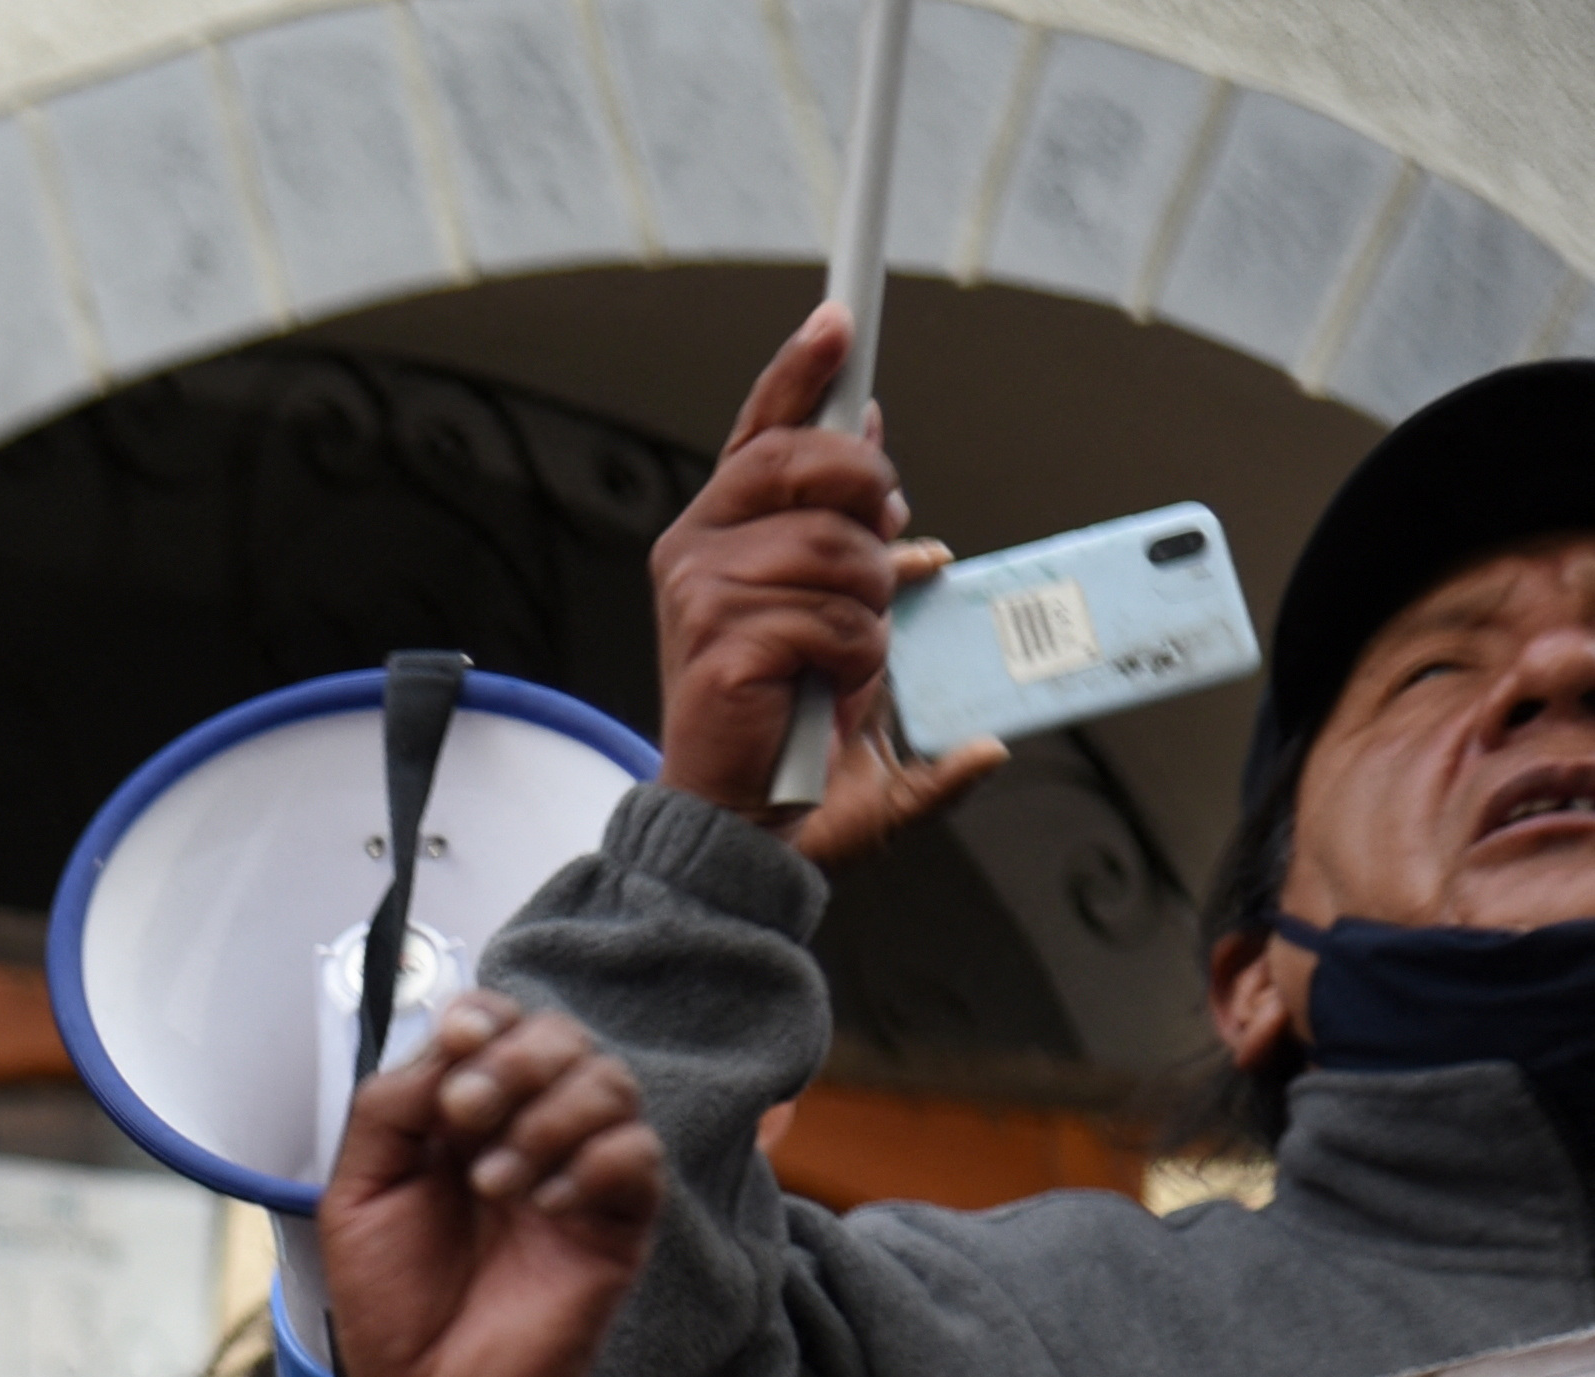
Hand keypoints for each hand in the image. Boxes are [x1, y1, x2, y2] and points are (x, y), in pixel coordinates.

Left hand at [320, 993, 662, 1376]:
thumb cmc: (394, 1303)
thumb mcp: (357, 1193)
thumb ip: (388, 1108)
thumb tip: (442, 1045)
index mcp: (462, 1116)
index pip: (496, 1025)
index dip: (483, 1015)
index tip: (456, 1040)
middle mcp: (527, 1130)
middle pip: (562, 1037)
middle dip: (514, 1059)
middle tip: (466, 1113)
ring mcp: (578, 1172)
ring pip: (610, 1083)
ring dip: (548, 1114)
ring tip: (492, 1182)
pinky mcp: (620, 1222)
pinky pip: (638, 1156)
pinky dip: (591, 1164)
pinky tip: (543, 1208)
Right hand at [653, 305, 1003, 865]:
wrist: (742, 827)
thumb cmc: (783, 737)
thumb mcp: (835, 633)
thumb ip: (866, 565)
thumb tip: (907, 509)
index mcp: (720, 537)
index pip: (761, 432)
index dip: (801, 373)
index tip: (840, 321)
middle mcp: (697, 551)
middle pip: (809, 465)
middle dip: (869, 499)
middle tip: (884, 563)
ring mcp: (704, 595)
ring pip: (841, 550)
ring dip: (869, 611)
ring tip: (842, 661)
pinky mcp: (723, 644)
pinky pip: (836, 619)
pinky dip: (854, 661)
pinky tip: (825, 692)